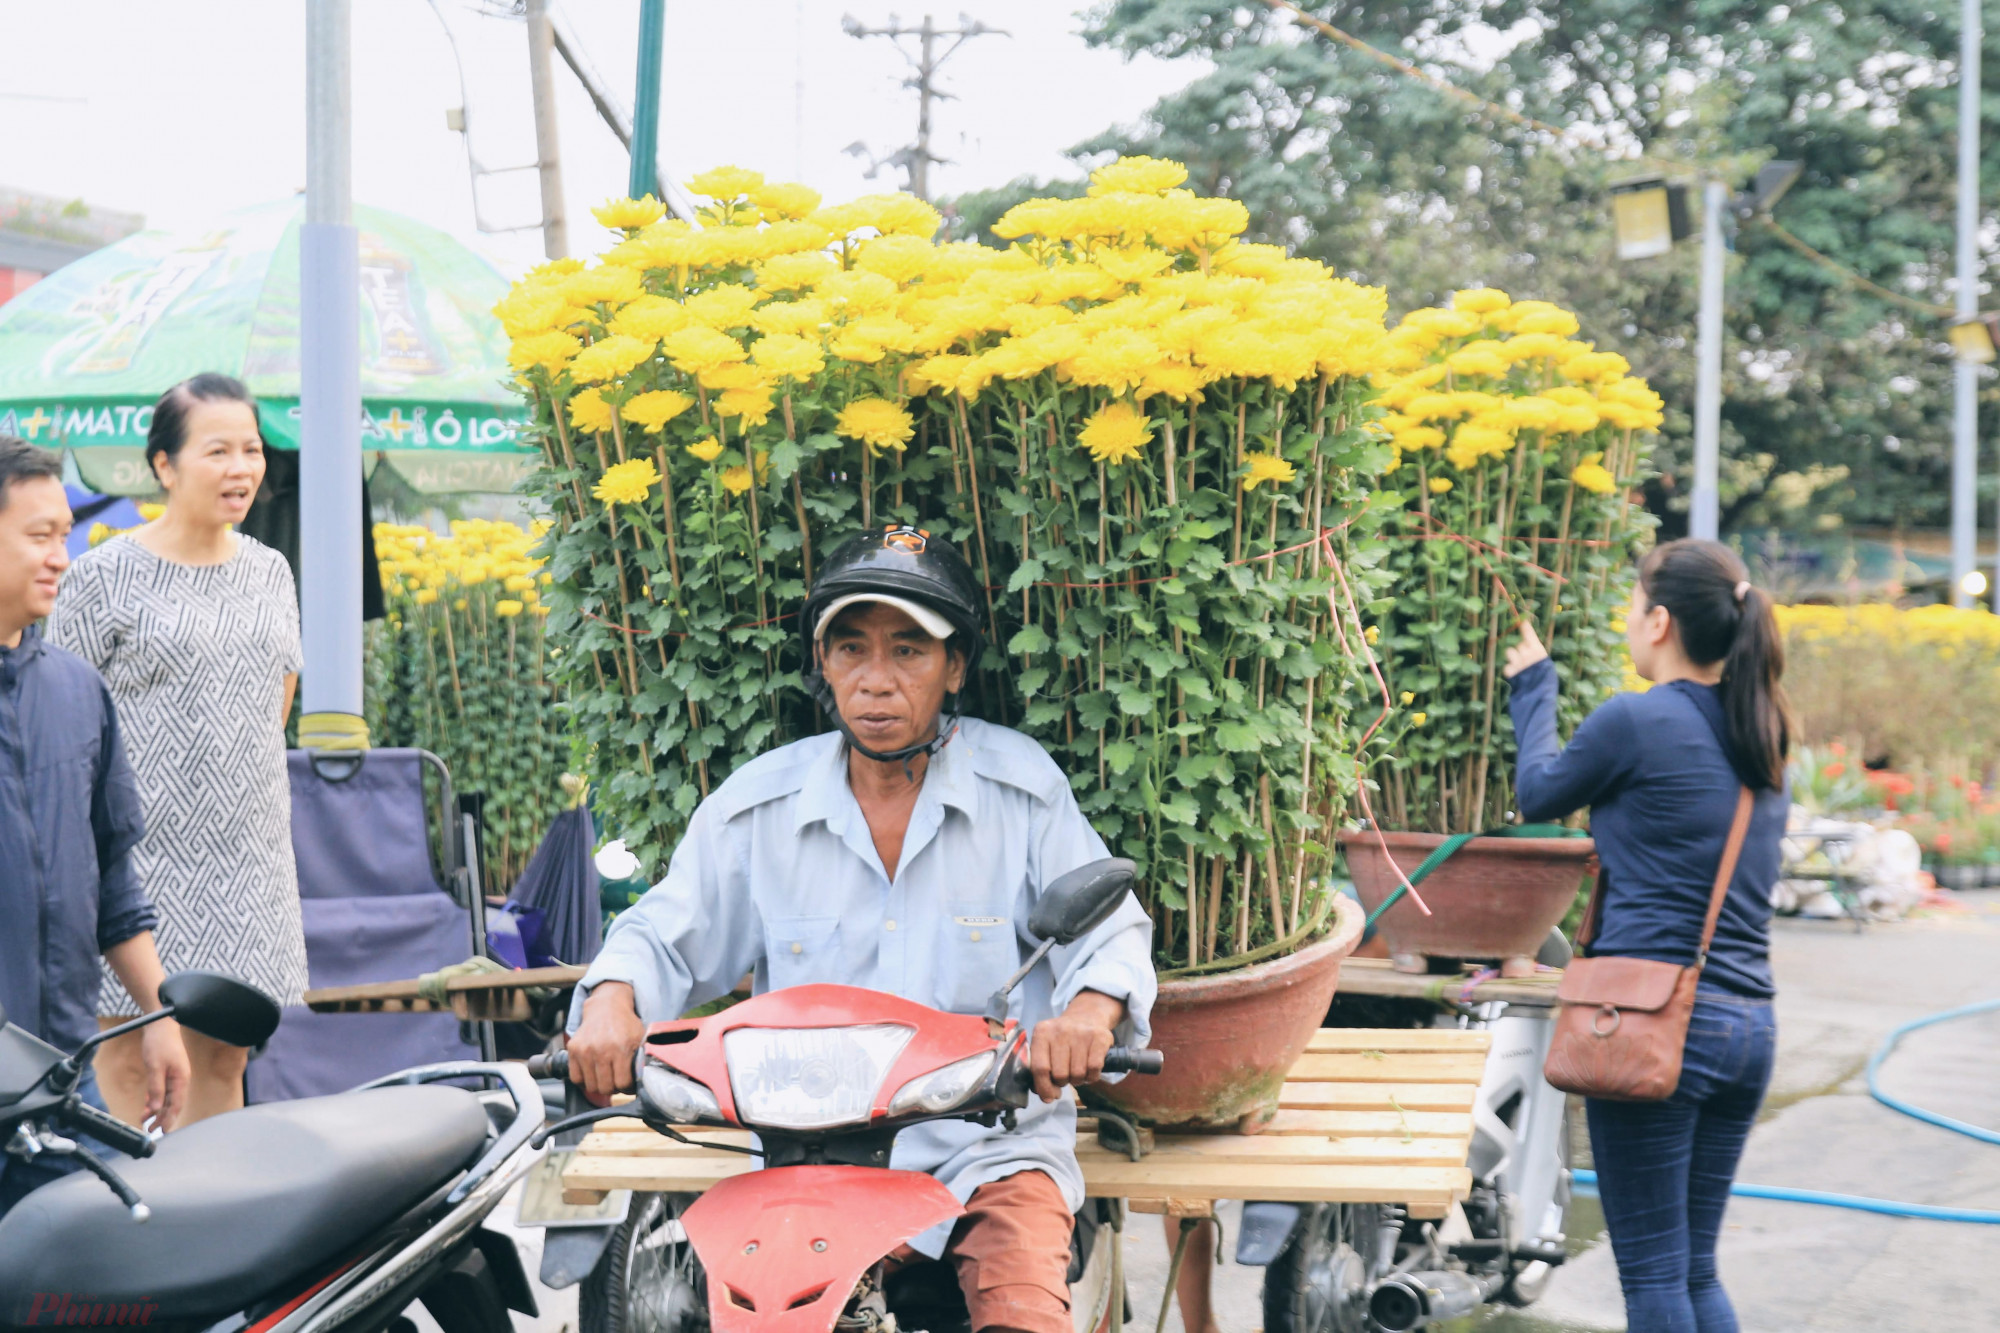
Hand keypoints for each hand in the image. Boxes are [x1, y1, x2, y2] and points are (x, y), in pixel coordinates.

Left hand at [138, 1019, 189, 1132]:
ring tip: (146, 1122)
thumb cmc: (159, 1044)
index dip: (170, 1119)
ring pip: (167, 1099)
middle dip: (163, 1118)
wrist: (160, 1025)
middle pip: (173, 1104)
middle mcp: (180, 1079)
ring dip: (157, 1111)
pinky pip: (162, 1091)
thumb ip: (156, 1089)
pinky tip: (147, 1107)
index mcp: (181, 1079)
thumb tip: (156, 1109)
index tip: (164, 1132)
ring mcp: (174, 1076)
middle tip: (151, 1131)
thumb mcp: (155, 1067)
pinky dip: (155, 1100)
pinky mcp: (167, 1073)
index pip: (177, 1104)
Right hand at [568, 982, 644, 1104]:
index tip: (628, 1084)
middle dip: (614, 1088)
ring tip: (606, 1078)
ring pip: (591, 1086)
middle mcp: (601, 1050)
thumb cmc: (625, 1025)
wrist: (606, 1007)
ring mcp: (585, 1050)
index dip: (627, 1088)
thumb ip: (642, 1060)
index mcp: (621, 1048)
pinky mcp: (573, 1049)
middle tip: (617, 1081)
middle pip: (606, 1088)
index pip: (622, 1083)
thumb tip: (645, 1081)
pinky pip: (576, 1078)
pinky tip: (593, 1075)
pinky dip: (584, 1081)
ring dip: (599, 1086)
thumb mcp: (640, 1039)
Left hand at [1028, 991, 1124, 1102]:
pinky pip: (1094, 1069)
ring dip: (1078, 1080)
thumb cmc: (1063, 1039)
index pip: (1039, 1067)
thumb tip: (1046, 1096)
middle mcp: (1060, 1030)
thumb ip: (1041, 1070)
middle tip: (1066, 1075)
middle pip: (1060, 1074)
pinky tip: (1089, 1070)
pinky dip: (1092, 1076)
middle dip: (1063, 1082)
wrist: (1087, 1016)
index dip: (1044, 1087)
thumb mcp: (1046, 1047)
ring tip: (1078, 1070)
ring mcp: (1081, 1032)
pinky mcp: (1100, 1037)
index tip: (1049, 1097)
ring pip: (1077, 1074)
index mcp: (1042, 1033)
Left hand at [1503, 620, 1548, 678]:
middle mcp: (1528, 654)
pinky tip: (1516, 677)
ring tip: (1520, 667)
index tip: (1520, 619)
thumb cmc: (1544, 680)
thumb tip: (1527, 644)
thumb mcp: (1545, 665)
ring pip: (1510, 652)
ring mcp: (1519, 662)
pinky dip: (1510, 671)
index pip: (1529, 634)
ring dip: (1513, 658)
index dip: (1524, 626)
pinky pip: (1507, 666)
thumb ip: (1535, 654)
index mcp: (1539, 651)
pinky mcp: (1511, 672)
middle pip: (1519, 645)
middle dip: (1520, 651)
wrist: (1540, 696)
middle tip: (1526, 662)